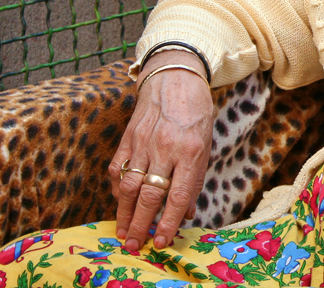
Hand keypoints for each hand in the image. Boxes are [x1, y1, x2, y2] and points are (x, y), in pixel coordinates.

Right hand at [108, 51, 213, 250]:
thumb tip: (184, 214)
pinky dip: (117, 189)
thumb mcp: (206, 145)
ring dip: (124, 214)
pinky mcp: (128, 138)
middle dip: (141, 225)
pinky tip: (120, 202)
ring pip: (129, 186)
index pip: (178, 195)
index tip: (161, 241)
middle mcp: (166, 149)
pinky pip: (117, 169)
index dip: (168, 222)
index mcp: (191, 151)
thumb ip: (195, 180)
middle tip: (134, 245)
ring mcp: (143, 142)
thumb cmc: (196, 113)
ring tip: (123, 232)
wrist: (175, 77)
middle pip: (150, 195)